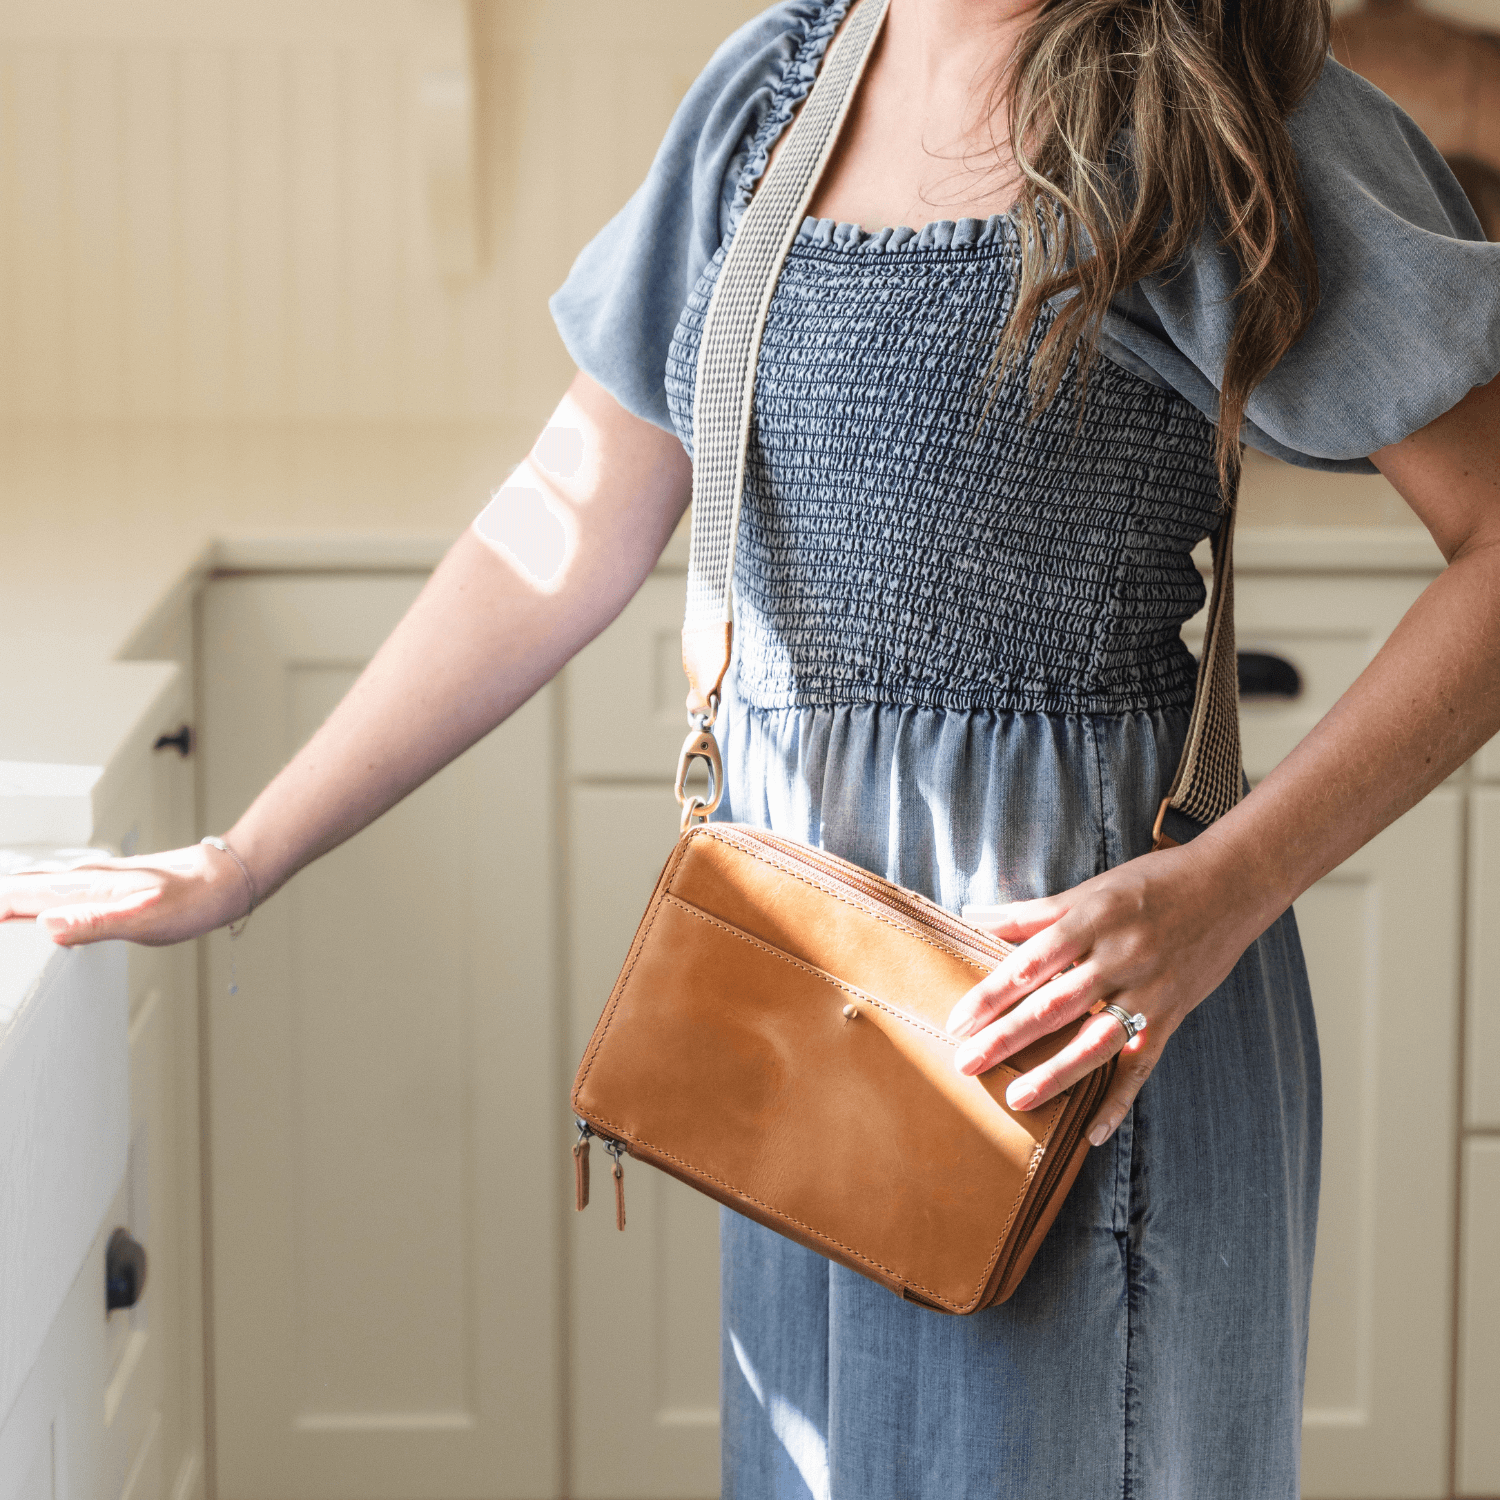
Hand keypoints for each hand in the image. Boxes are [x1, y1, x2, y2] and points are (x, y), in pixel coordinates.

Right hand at [0, 842, 252, 947]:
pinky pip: (53, 895)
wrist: (226, 878)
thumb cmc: (195, 898)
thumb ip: (96, 922)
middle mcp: (80, 879)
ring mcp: (90, 882)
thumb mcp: (147, 919)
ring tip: (1, 933)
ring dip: (6, 909)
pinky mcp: (102, 890)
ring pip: (31, 892)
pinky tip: (31, 923)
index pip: (12, 896)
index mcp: (83, 886)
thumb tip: (46, 926)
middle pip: (14, 892)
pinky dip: (30, 908)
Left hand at [944, 839, 1264, 1145]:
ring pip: (1096, 1040)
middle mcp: (1119, 957)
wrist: (1231, 887)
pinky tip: (1093, 1133)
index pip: (1029, 963)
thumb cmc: (1150, 884)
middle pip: (1054, 1005)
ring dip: (1055, 1074)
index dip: (990, 994)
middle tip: (966, 1064)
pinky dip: (1119, 1101)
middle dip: (1007, 1037)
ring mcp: (1149, 991)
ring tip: (1017, 1100)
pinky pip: (1143, 1065)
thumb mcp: (1090, 890)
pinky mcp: (1172, 1016)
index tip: (956, 1021)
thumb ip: (1030, 913)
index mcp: (1092, 920)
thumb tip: (968, 916)